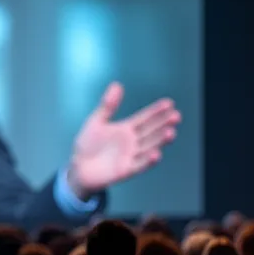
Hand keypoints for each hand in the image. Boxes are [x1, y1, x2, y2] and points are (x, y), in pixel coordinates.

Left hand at [67, 82, 180, 197]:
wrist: (78, 167)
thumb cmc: (87, 144)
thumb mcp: (96, 121)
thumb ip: (108, 105)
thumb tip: (117, 84)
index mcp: (126, 128)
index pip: (145, 118)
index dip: (156, 111)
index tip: (169, 103)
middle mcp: (132, 142)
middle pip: (151, 131)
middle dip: (163, 124)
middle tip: (176, 116)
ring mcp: (131, 156)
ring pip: (149, 146)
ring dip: (160, 140)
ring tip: (171, 132)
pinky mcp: (126, 170)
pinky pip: (139, 165)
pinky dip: (148, 161)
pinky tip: (156, 154)